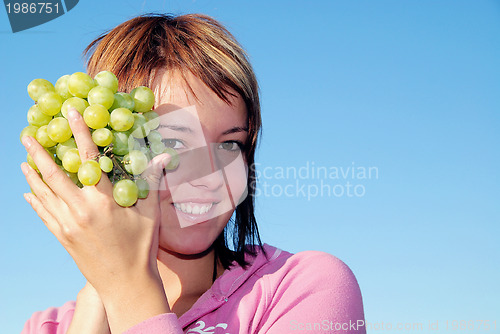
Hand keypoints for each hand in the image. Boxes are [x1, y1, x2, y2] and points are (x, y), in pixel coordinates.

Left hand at [21, 108, 171, 331]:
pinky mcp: (62, 237)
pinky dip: (34, 200)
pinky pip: (43, 214)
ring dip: (32, 174)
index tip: (69, 113)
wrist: (125, 284)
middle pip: (54, 175)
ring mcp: (67, 225)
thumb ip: (152, 182)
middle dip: (39, 152)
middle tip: (27, 135)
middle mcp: (80, 210)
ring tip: (23, 160)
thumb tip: (163, 156)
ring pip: (43, 194)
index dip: (79, 133)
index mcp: (103, 201)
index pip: (88, 159)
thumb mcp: (150, 214)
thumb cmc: (141, 247)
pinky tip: (28, 192)